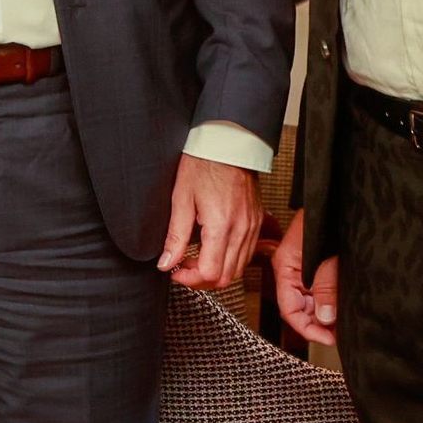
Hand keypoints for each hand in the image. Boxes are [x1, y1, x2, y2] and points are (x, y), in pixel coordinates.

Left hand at [157, 154, 262, 288]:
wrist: (229, 142)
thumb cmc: (205, 162)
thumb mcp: (182, 197)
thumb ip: (175, 235)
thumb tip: (166, 263)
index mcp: (221, 225)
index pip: (210, 273)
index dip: (190, 279)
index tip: (176, 271)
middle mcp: (241, 229)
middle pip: (227, 278)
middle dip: (202, 280)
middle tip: (184, 267)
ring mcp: (252, 226)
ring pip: (239, 269)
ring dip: (218, 272)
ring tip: (197, 258)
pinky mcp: (256, 221)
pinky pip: (247, 253)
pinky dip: (231, 260)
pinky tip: (215, 248)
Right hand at [273, 208, 337, 345]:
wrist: (335, 195)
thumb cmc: (325, 215)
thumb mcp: (325, 254)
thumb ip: (325, 286)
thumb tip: (324, 317)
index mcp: (285, 266)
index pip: (289, 310)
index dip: (307, 328)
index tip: (328, 338)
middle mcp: (292, 270)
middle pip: (300, 309)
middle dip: (319, 323)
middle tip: (341, 333)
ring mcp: (304, 267)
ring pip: (311, 302)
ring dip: (326, 313)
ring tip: (344, 322)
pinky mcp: (317, 264)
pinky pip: (320, 290)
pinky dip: (330, 300)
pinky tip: (342, 306)